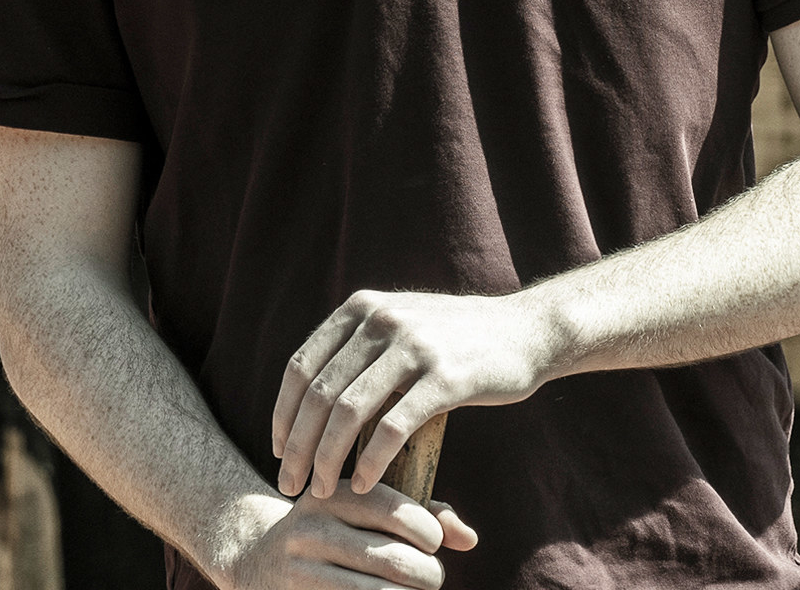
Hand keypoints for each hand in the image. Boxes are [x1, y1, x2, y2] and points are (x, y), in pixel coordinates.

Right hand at [223, 485, 477, 589]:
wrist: (252, 556)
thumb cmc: (331, 530)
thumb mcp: (362, 509)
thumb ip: (420, 513)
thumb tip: (470, 539)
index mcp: (331, 494)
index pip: (390, 507)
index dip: (425, 530)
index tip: (434, 544)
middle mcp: (310, 529)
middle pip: (389, 560)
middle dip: (426, 575)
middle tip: (432, 577)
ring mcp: (299, 573)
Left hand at [273, 287, 556, 502]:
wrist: (522, 331)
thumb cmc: (454, 339)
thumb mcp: (398, 325)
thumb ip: (358, 348)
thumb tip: (310, 398)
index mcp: (362, 307)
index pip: (302, 366)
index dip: (283, 413)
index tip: (277, 450)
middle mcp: (382, 320)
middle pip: (320, 394)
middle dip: (297, 446)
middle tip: (290, 484)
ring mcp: (414, 346)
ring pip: (349, 412)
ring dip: (327, 459)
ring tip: (321, 492)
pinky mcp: (445, 377)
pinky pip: (393, 427)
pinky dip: (371, 462)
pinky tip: (363, 486)